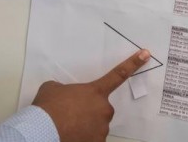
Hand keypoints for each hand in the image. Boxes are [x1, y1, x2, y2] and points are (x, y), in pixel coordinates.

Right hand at [32, 50, 150, 141]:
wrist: (42, 130)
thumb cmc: (48, 107)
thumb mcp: (53, 88)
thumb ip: (65, 88)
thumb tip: (63, 94)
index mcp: (95, 91)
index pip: (118, 74)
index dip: (133, 64)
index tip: (146, 54)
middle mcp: (104, 109)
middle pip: (101, 108)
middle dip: (89, 110)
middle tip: (71, 114)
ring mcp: (102, 128)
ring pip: (96, 125)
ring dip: (85, 125)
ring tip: (66, 126)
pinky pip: (92, 139)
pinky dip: (82, 138)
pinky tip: (69, 135)